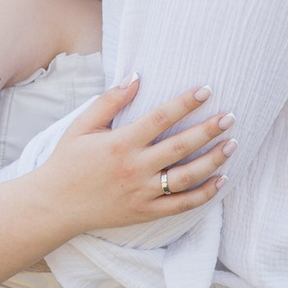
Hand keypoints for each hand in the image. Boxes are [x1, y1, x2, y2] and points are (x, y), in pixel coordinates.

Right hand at [36, 79, 234, 234]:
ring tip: (232, 144)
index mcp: (120, 144)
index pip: (159, 118)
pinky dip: (204, 194)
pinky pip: (181, 205)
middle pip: (180, 147)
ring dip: (213, 160)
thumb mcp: (82, 126)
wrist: (55, 205)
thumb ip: (109, 101)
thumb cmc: (68, 161)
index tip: (206, 90)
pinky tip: (221, 180)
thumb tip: (136, 76)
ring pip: (187, 177)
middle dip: (208, 130)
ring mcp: (142, 193)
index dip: (184, 103)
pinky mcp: (145, 212)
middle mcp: (134, 168)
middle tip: (231, 117)